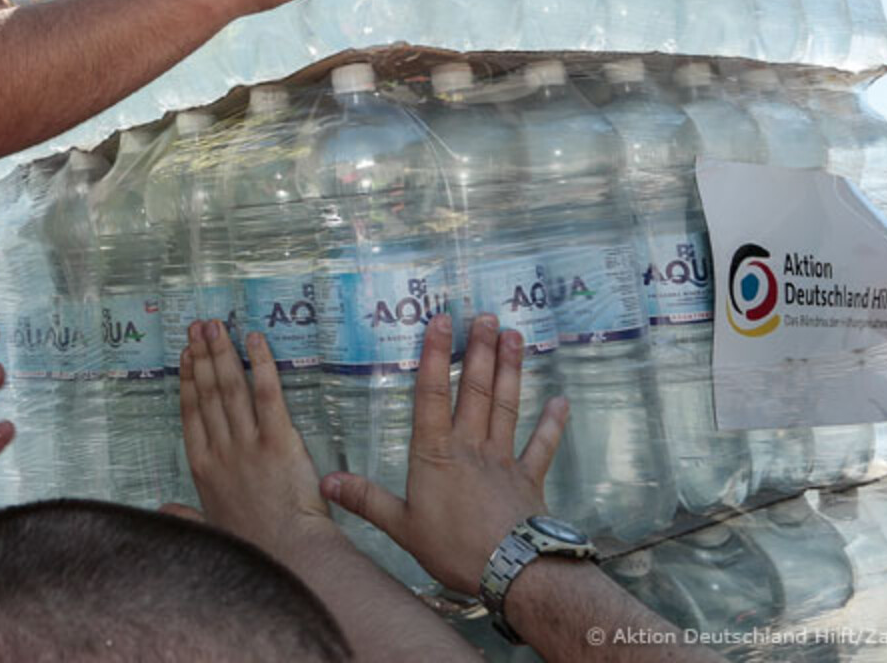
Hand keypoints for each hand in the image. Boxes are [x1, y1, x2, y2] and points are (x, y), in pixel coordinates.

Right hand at [179, 320, 335, 556]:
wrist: (288, 555)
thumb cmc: (254, 548)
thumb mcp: (208, 531)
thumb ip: (183, 516)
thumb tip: (161, 509)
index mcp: (203, 468)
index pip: (191, 413)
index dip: (188, 380)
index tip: (185, 356)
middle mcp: (221, 449)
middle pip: (209, 392)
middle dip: (202, 355)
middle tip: (199, 326)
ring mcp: (249, 442)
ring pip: (231, 387)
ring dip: (222, 353)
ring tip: (216, 326)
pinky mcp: (279, 439)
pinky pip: (267, 393)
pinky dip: (260, 363)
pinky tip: (254, 340)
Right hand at [320, 313, 567, 595]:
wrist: (512, 570)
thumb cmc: (453, 547)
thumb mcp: (400, 526)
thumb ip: (365, 499)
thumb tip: (325, 482)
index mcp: (435, 453)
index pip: (432, 395)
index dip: (435, 356)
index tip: (441, 320)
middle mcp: (470, 446)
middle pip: (474, 390)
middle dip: (479, 350)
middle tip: (485, 316)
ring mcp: (503, 459)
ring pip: (506, 406)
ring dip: (510, 370)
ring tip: (514, 336)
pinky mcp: (529, 478)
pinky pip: (542, 445)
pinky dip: (552, 423)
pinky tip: (561, 401)